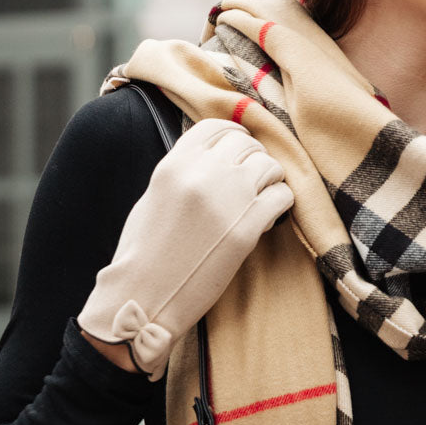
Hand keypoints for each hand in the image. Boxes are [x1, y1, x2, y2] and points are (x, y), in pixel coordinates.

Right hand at [77, 119, 292, 379]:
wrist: (144, 297)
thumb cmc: (143, 254)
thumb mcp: (153, 198)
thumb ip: (182, 172)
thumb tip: (212, 158)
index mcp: (176, 163)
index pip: (217, 127)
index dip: (233, 135)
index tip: (240, 150)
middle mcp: (203, 172)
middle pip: (247, 143)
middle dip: (253, 159)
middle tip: (253, 181)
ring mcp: (229, 198)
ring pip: (270, 165)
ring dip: (271, 180)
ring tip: (262, 200)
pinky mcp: (248, 228)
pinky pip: (282, 196)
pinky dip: (280, 204)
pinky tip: (267, 220)